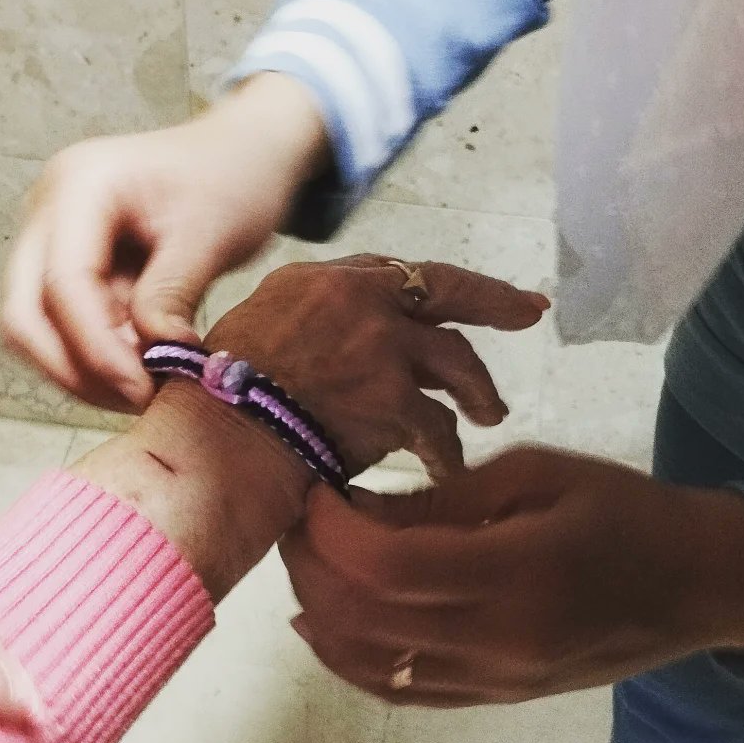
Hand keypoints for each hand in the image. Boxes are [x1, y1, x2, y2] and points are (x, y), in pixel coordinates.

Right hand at [3, 73, 329, 411]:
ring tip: (148, 385)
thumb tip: (147, 360)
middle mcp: (50, 210)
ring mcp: (55, 238)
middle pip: (25, 311)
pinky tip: (145, 367)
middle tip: (136, 399)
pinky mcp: (74, 264)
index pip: (63, 282)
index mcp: (81, 185)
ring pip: (38, 326)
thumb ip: (171, 295)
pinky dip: (100, 354)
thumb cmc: (235, 177)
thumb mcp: (211, 235)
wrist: (246, 153)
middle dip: (75, 368)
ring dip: (85, 368)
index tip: (141, 389)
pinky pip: (68, 324)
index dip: (96, 348)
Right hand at [206, 254, 550, 477]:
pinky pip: (438, 429)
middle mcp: (361, 300)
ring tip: (490, 415)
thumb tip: (336, 341)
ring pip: (457, 363)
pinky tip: (449, 469)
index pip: (395, 273)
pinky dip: (447, 453)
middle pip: (447, 291)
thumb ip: (308, 323)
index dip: (433, 285)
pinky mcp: (395, 400)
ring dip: (478, 393)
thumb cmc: (217, 396)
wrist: (215, 439)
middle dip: (496, 302)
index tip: (462, 291)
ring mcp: (384, 347)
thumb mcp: (255, 329)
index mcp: (324, 280)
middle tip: (528, 313)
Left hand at [281, 446, 743, 706]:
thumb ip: (445, 497)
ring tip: (307, 560)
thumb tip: (358, 510)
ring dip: (318, 611)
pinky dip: (346, 660)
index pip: (389, 566)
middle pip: (363, 618)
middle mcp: (497, 640)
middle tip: (298, 518)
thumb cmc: (618, 510)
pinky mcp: (491, 697)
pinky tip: (320, 625)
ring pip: (369, 664)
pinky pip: (400, 691)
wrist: (689, 583)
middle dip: (310, 566)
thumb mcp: (537, 474)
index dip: (332, 531)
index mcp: (517, 572)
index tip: (314, 492)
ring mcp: (492, 680)